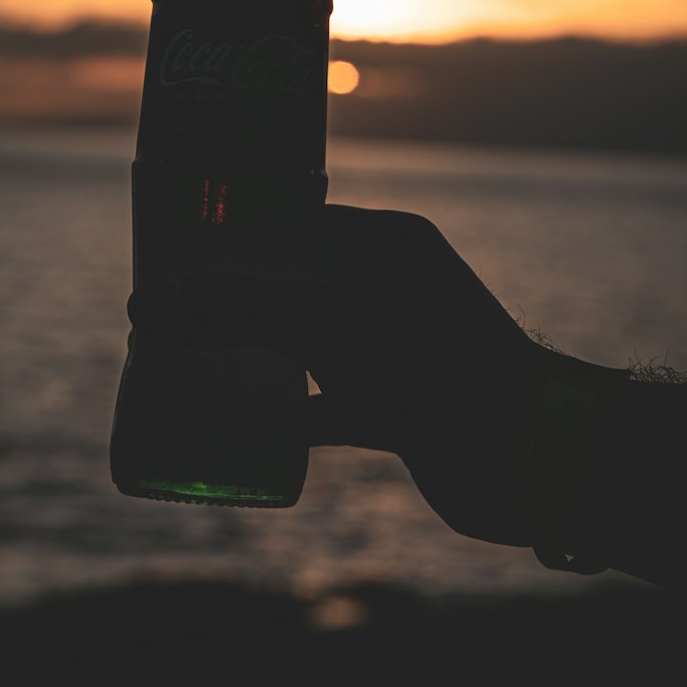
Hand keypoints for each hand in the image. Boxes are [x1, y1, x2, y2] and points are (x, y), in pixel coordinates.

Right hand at [129, 203, 573, 546]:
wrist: (539, 465)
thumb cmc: (448, 374)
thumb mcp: (336, 327)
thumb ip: (243, 310)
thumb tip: (147, 304)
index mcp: (385, 244)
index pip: (292, 221)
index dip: (232, 235)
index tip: (170, 252)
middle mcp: (387, 289)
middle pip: (289, 285)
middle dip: (229, 302)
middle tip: (161, 315)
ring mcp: (391, 350)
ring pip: (300, 345)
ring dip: (249, 358)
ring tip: (180, 364)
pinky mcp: (395, 407)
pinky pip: (321, 403)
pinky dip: (282, 415)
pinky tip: (234, 431)